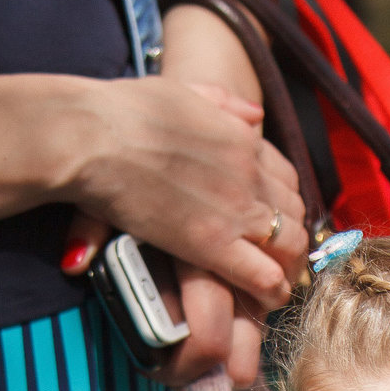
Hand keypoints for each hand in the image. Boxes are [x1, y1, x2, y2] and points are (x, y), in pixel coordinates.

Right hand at [61, 77, 306, 313]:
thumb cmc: (123, 112)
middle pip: (295, 213)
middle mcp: (249, 173)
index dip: (282, 205)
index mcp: (242, 138)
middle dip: (290, 239)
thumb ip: (221, 103)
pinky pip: (264, 274)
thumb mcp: (183, 91)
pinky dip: (270, 290)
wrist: (94, 135)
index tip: (270, 222)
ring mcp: (235, 209)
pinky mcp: (212, 242)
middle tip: (274, 259)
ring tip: (272, 283)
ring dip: (286, 265)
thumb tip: (254, 114)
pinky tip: (262, 299)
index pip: (286, 178)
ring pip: (290, 245)